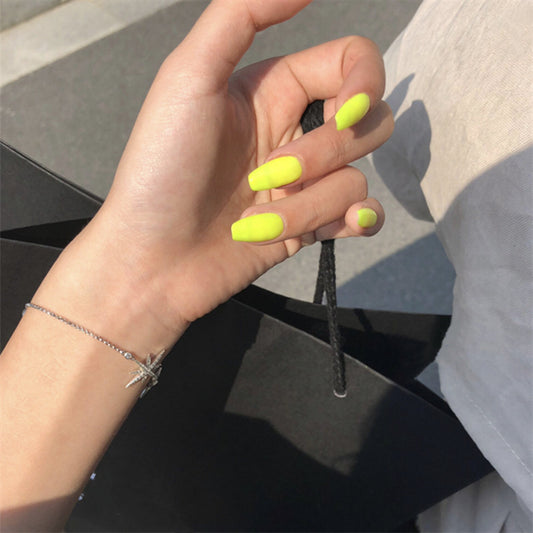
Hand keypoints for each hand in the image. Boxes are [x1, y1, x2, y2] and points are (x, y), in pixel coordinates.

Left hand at [79, 0, 392, 330]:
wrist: (152, 260)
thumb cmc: (160, 170)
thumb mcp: (188, 78)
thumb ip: (239, 15)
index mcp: (274, 90)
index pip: (351, 62)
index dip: (363, 81)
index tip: (342, 110)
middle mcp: (295, 132)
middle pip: (367, 121)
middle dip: (324, 154)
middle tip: (267, 177)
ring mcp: (304, 183)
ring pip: (356, 178)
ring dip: (308, 206)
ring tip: (254, 223)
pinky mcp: (310, 226)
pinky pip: (362, 214)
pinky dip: (352, 222)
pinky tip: (337, 229)